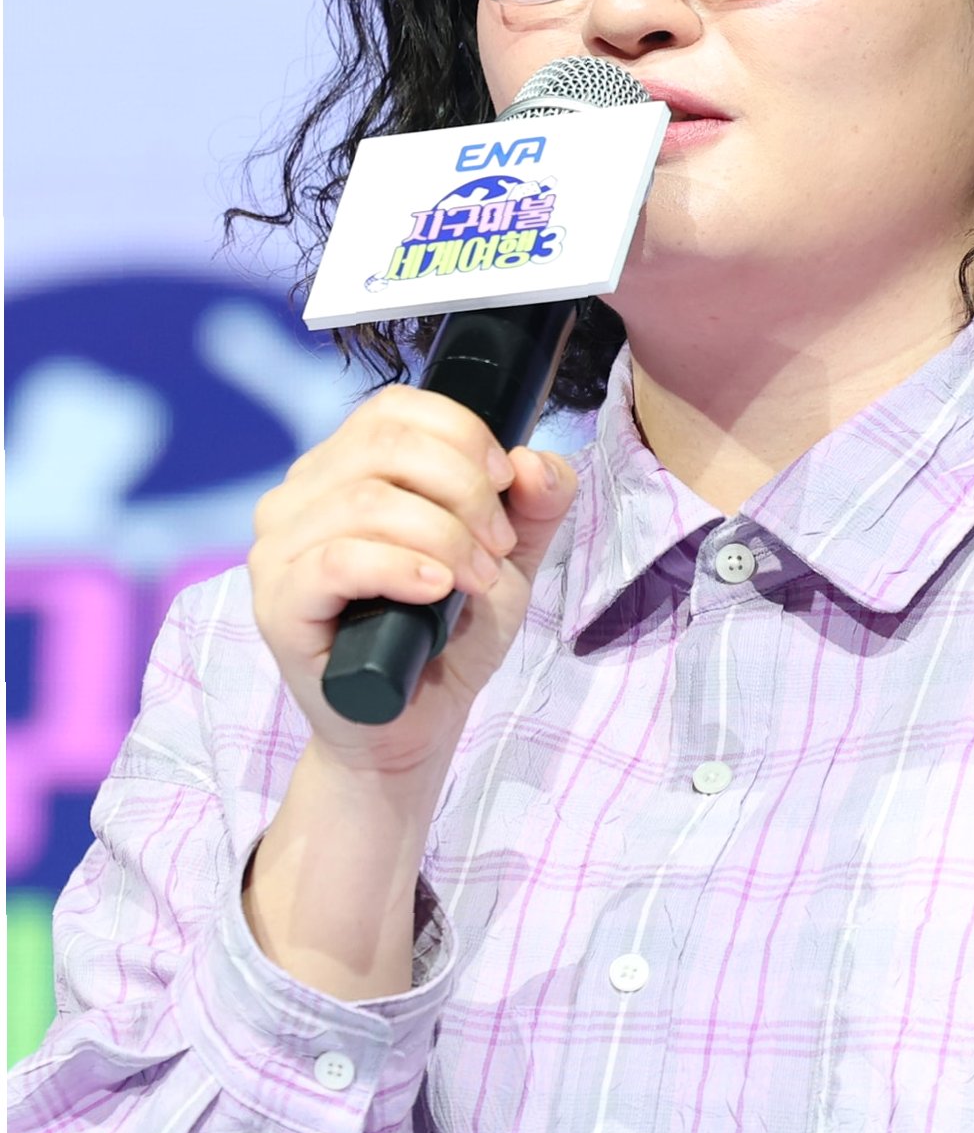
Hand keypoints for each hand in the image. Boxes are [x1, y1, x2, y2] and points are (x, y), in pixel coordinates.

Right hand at [248, 385, 577, 787]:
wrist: (414, 725)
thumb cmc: (449, 632)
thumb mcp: (511, 557)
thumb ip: (537, 502)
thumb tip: (532, 460)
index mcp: (345, 466)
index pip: (395, 408)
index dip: (462, 434)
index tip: (505, 484)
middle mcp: (300, 495)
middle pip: (386, 444)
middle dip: (465, 487)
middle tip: (497, 546)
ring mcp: (279, 548)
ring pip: (366, 499)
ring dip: (445, 535)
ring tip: (476, 579)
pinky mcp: (278, 604)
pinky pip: (336, 560)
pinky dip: (399, 567)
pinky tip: (436, 588)